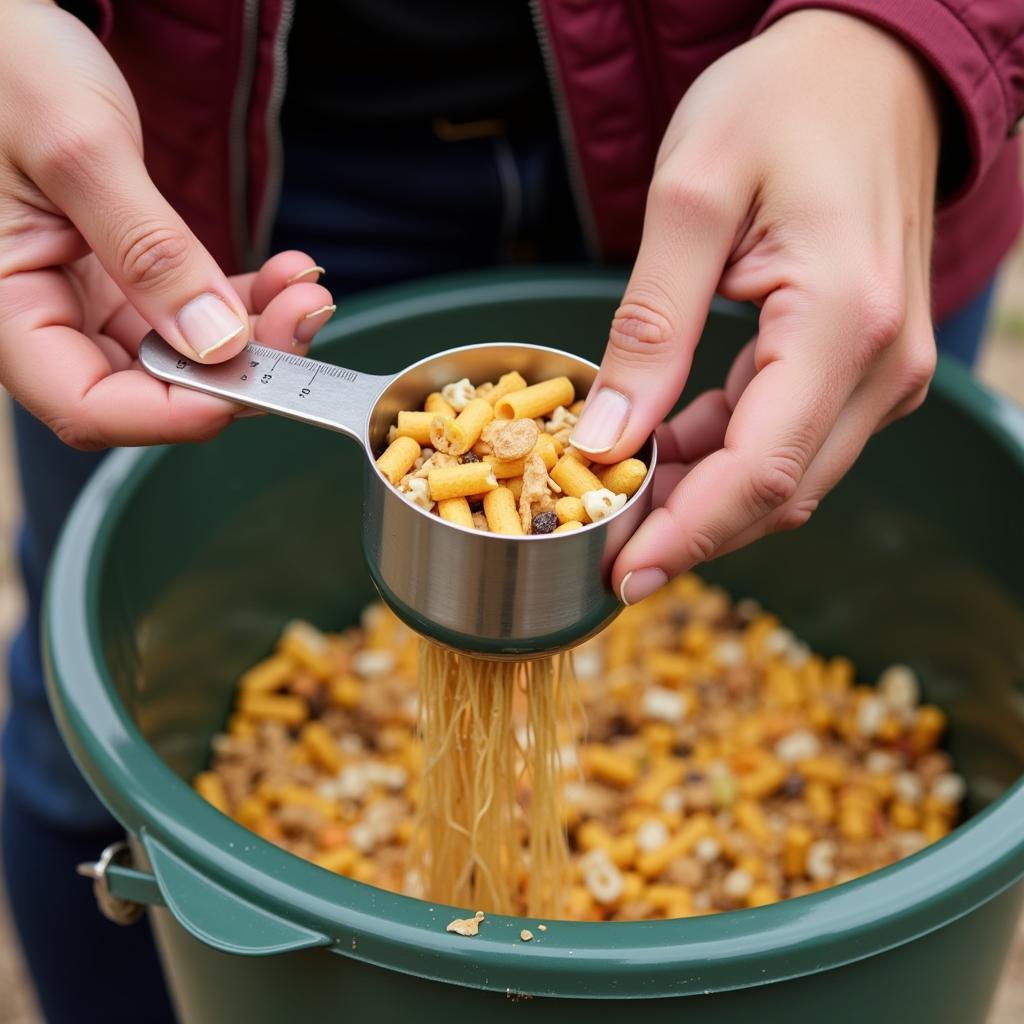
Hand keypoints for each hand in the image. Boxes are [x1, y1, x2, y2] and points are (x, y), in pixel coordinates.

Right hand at [0, 1, 334, 447]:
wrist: (5, 23)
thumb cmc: (6, 62)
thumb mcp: (77, 148)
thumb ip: (148, 250)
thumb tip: (214, 341)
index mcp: (6, 307)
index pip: (89, 407)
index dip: (172, 414)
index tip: (250, 386)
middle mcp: (48, 318)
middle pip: (151, 388)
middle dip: (238, 367)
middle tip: (302, 316)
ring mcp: (89, 302)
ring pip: (186, 354)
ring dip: (257, 333)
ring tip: (304, 288)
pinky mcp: (126, 279)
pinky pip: (195, 312)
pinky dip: (245, 300)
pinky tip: (284, 274)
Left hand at [571, 10, 939, 603]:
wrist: (868, 66)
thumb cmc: (782, 104)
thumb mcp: (690, 202)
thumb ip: (649, 332)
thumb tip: (609, 442)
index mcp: (843, 324)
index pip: (762, 472)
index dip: (686, 536)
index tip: (620, 575)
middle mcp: (881, 365)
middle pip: (778, 493)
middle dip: (687, 530)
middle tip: (601, 545)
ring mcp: (882, 371)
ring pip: (786, 476)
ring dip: (701, 495)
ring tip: (621, 488)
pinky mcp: (863, 365)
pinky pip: (791, 438)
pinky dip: (725, 455)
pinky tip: (669, 443)